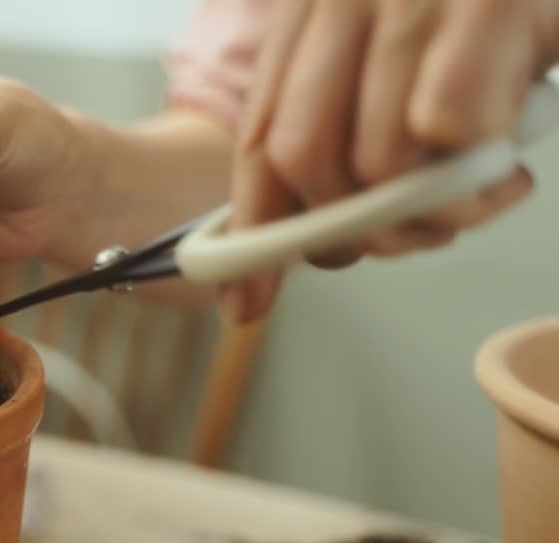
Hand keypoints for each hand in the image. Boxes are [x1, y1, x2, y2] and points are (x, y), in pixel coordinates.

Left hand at [224, 0, 558, 322]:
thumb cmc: (490, 11)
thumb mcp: (399, 56)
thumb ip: (345, 133)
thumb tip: (309, 247)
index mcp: (314, 6)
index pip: (260, 136)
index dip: (253, 230)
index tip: (244, 304)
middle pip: (302, 157)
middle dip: (352, 229)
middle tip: (413, 235)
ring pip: (377, 160)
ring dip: (430, 213)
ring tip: (479, 196)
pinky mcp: (488, 6)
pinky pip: (446, 126)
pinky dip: (475, 173)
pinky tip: (508, 169)